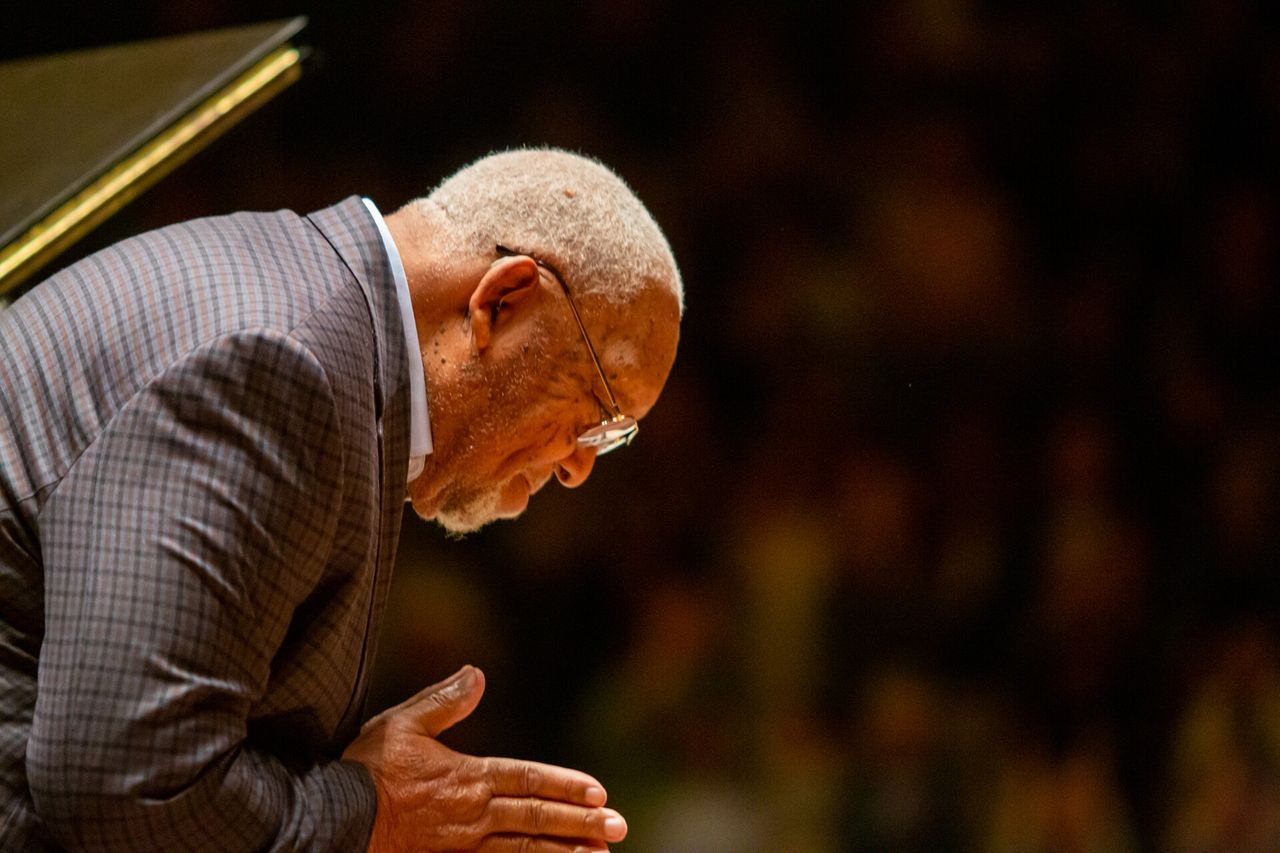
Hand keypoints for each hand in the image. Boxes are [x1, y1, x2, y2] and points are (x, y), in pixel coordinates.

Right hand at [343, 666, 626, 852]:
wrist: (331, 822)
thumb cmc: (366, 770)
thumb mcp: (404, 723)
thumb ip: (445, 700)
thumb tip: (478, 673)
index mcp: (468, 776)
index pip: (529, 779)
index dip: (567, 786)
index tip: (600, 793)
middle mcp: (473, 814)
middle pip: (537, 819)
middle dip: (582, 824)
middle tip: (619, 828)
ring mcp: (462, 847)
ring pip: (524, 852)